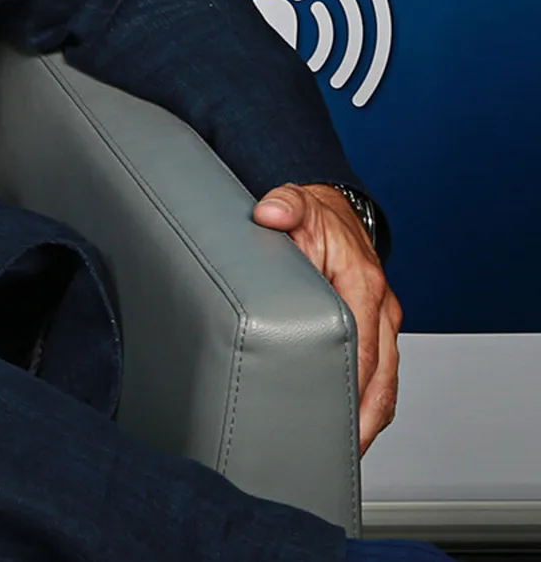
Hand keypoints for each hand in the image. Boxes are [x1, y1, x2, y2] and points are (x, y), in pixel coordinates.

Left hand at [252, 183, 401, 450]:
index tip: (335, 409)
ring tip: (341, 454)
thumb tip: (269, 212)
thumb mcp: (297, 203)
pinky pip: (382, 377)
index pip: (363, 339)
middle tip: (336, 450)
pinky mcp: (376, 333)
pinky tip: (348, 430)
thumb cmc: (315, 216)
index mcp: (364, 281)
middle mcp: (381, 307)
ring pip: (387, 383)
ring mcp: (383, 323)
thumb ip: (284, 204)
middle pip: (382, 374)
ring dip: (368, 420)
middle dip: (363, 417)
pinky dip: (369, 407)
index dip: (352, 378)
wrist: (336, 212)